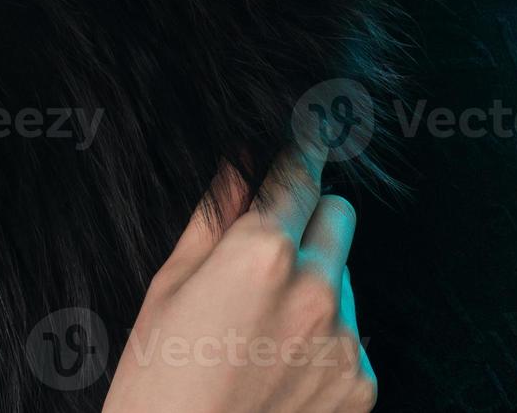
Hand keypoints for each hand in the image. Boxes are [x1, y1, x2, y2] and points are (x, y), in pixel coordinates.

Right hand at [102, 138, 374, 412]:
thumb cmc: (155, 383)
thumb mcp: (168, 288)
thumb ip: (216, 216)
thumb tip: (241, 161)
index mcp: (262, 253)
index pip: (301, 172)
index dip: (302, 151)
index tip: (311, 133)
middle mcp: (315, 288)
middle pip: (339, 214)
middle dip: (310, 220)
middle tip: (267, 254)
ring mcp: (344, 339)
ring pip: (344, 277)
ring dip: (316, 284)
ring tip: (259, 333)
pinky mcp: (360, 383)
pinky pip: (350, 334)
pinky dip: (324, 341)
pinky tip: (278, 371)